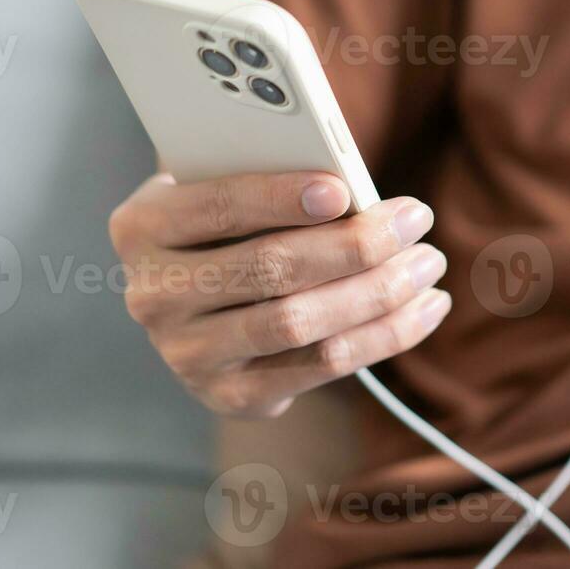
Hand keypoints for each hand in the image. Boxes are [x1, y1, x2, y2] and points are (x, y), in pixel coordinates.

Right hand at [107, 172, 450, 418]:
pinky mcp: (231, 395)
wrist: (203, 298)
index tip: (344, 190)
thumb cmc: (231, 219)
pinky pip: (321, 366)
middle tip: (415, 219)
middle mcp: (153, 296)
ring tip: (428, 262)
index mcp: (141, 227)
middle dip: (353, 244)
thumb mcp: (225, 183)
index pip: (218, 207)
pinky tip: (426, 307)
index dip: (281, 198)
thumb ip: (268, 173)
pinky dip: (385, 335)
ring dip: (378, 293)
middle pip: (269, 270)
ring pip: (300, 324)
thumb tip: (350, 179)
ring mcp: (187, 354)